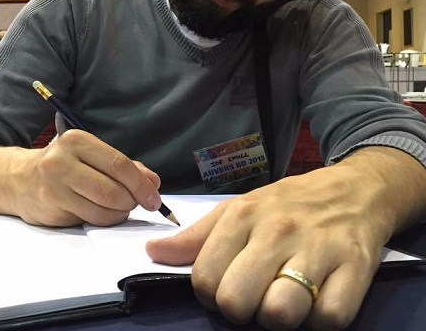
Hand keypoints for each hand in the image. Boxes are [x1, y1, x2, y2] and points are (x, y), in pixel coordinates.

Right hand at [16, 129, 161, 226]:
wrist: (19, 179)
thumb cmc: (64, 165)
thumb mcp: (92, 156)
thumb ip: (125, 167)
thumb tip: (153, 182)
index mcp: (78, 141)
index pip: (119, 165)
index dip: (141, 185)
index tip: (154, 198)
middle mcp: (62, 161)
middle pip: (112, 190)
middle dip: (132, 202)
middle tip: (137, 204)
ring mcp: (54, 186)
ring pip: (102, 209)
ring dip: (120, 213)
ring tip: (119, 208)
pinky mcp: (50, 208)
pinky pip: (89, 220)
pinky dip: (104, 220)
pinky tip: (102, 213)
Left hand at [147, 148, 425, 329]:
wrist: (352, 189)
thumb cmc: (287, 203)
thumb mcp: (237, 209)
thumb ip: (195, 235)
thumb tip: (152, 252)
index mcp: (242, 216)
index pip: (204, 279)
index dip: (211, 292)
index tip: (227, 283)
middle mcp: (276, 230)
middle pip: (236, 301)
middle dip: (242, 309)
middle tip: (256, 294)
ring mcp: (317, 248)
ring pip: (280, 313)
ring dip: (279, 316)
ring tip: (285, 297)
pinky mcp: (356, 267)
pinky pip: (328, 320)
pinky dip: (319, 319)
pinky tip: (317, 298)